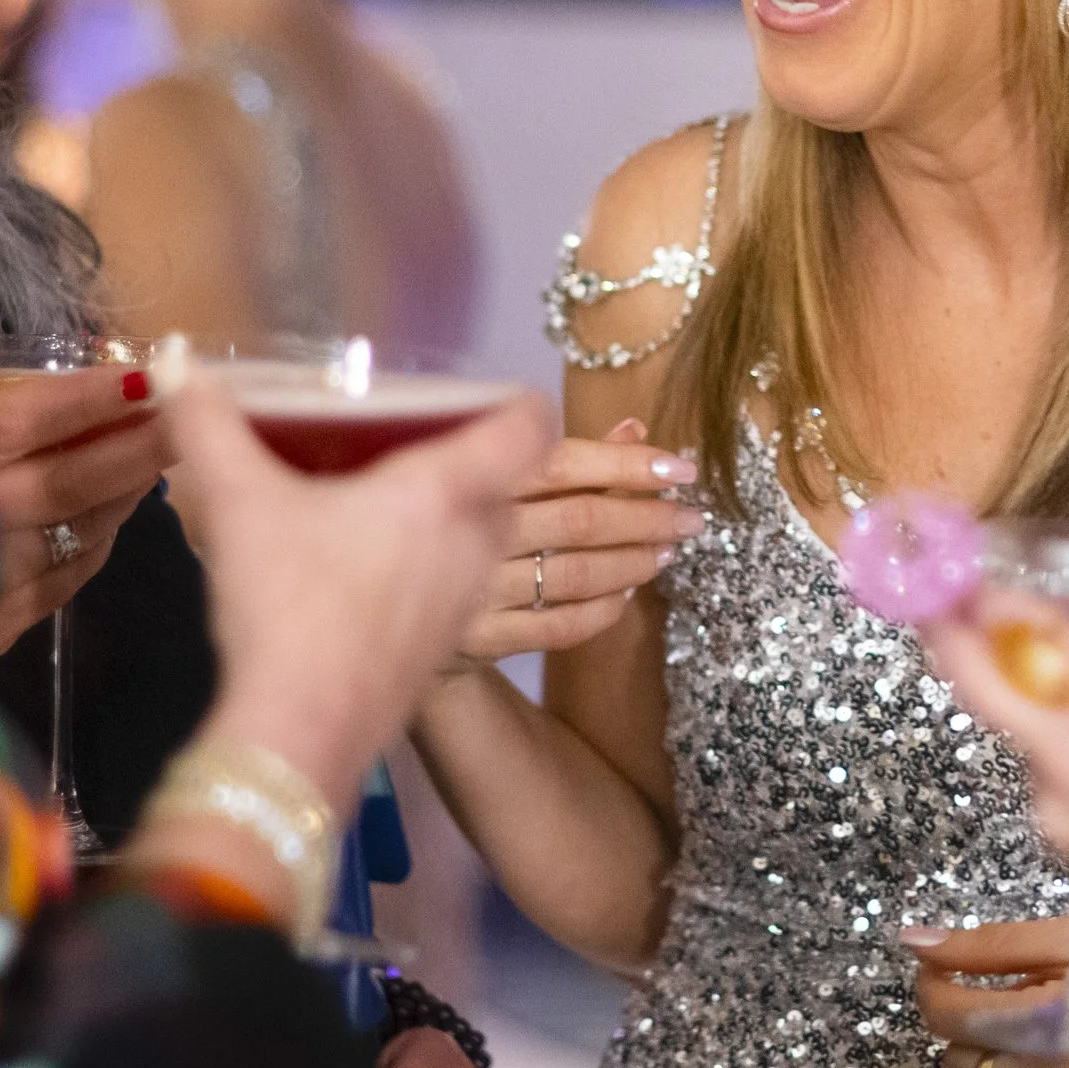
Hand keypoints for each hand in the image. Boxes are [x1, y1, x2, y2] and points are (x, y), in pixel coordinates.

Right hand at [0, 365, 174, 660]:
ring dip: (127, 494)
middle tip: (194, 417)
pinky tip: (113, 515)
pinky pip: (63, 580)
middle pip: (72, 480)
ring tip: (162, 457)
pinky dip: (95, 543)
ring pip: (80, 533)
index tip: (156, 374)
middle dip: (141, 445)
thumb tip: (101, 383)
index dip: (99, 398)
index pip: (35, 418)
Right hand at [162, 365, 552, 814]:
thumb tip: (173, 357)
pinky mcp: (446, 650)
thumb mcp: (235, 502)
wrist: (300, 734)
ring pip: (482, 537)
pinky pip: (458, 588)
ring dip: (450, 517)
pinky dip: (431, 569)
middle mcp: (475, 542)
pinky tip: (365, 575)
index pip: (528, 424)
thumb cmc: (285, 605)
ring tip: (381, 505)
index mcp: (446, 490)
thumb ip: (206, 422)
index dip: (514, 399)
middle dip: (466, 457)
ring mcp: (466, 602)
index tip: (474, 394)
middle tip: (404, 444)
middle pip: (504, 479)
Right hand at [454, 418, 701, 662]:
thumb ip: (564, 455)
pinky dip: (602, 611)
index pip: (563, 462)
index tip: (680, 468)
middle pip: (580, 520)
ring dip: (632, 563)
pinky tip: (626, 595)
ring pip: (575, 575)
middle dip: (647, 517)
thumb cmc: (445, 518)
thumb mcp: (490, 473)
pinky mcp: (479, 638)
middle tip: (692, 519)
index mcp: (474, 472)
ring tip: (666, 552)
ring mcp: (476, 588)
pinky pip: (558, 627)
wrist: (376, 603)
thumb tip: (635, 428)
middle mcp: (473, 528)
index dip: (627, 463)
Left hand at [912, 915, 1068, 1067]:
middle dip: (978, 1027)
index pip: (945, 1017)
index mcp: (1038, 1030)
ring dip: (1015, 1063)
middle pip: (968, 1061)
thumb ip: (986, 947)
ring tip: (1066, 1029)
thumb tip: (913, 942)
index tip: (943, 968)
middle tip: (1020, 996)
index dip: (934, 985)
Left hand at [925, 582, 1068, 924]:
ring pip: (1020, 737)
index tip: (966, 568)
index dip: (985, 592)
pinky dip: (1063, 759)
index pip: (1022, 624)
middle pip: (977, 682)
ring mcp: (1060, 804)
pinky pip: (1050, 786)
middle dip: (947, 637)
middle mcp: (1067, 745)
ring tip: (1062, 685)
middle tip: (935, 604)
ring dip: (1026, 706)